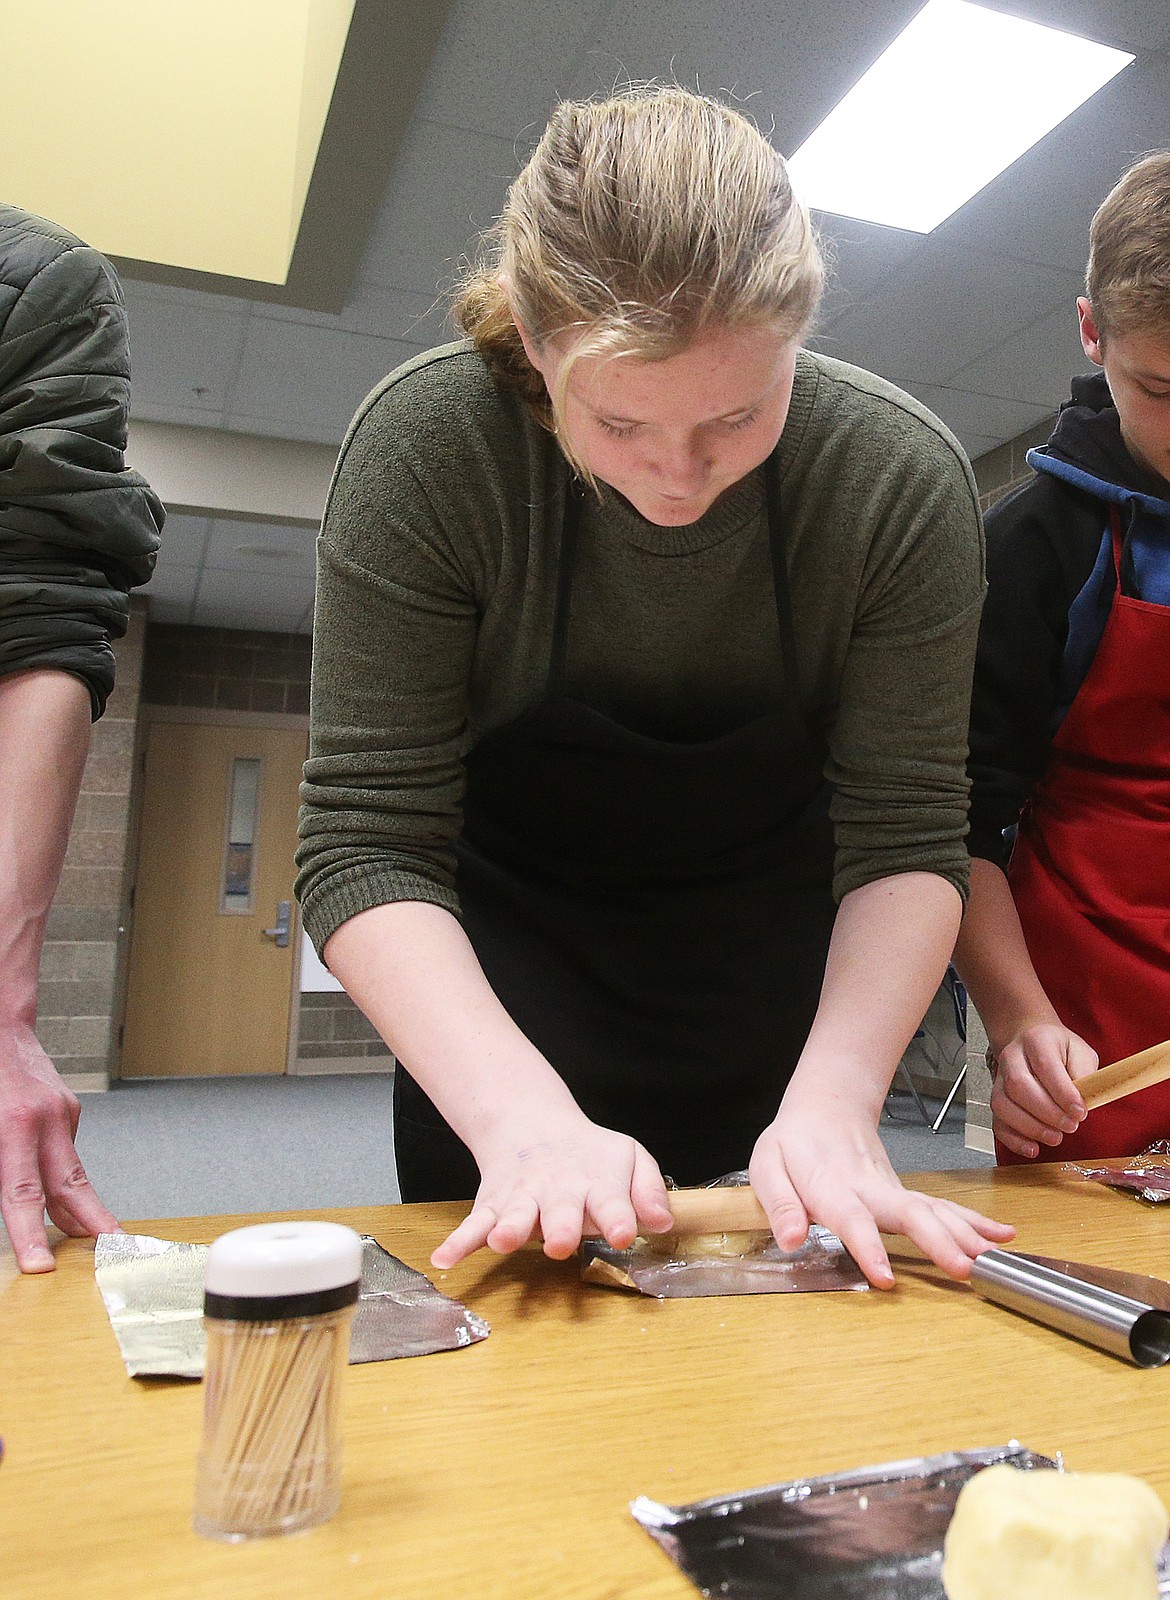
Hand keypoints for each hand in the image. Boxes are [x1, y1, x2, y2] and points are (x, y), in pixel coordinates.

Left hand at [0, 1024, 120, 1270]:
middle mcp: (46, 1121)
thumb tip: (8, 1199)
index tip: (40, 1266)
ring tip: (95, 1236)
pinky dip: (60, 1172)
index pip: (21, 1195)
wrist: (0, 1023)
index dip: (29, 1234)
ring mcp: (63, 1113)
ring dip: (80, 1206)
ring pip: (71, 1171)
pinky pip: (64, 1150)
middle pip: (71, 1186)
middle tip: (113, 1252)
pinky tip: (56, 1182)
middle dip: (92, 1224)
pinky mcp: (68, 1108)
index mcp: (14, 1125)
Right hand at [431, 1108, 672, 1268]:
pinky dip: (458, 1241)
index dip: (619, 1217)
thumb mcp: (630, 1159)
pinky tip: (444, 1258)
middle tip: (560, 1243)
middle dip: (560, 1227)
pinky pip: (474, 1223)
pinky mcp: (494, 1204)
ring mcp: (523, 1198)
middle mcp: (559, 1191)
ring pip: (515, 1214)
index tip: (624, 1233)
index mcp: (598, 1182)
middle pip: (560, 1210)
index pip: (612, 1201)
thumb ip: (648, 1191)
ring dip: (509, 1228)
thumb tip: (664, 1223)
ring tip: (503, 1240)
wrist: (533, 1122)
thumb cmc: (589, 1152)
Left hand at [749, 1096, 1014, 1288]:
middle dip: (937, 1240)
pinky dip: (973, 1221)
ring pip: (932, 1208)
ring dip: (964, 1233)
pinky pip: (942, 1208)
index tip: (884, 1275)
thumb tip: (790, 1241)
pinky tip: (1001, 1236)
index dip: (867, 1245)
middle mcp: (868, 1188)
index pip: (849, 1216)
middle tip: (963, 1267)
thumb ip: (779, 1204)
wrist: (825, 1109)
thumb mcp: (766, 1166)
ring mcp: (892, 1190)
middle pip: (907, 1211)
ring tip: (992, 1258)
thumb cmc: (793, 1144)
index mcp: (829, 1184)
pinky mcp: (905, 1195)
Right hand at [990, 1024, 1098, 1158]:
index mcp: (1037, 1041)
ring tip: (1055, 1137)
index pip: (1045, 1066)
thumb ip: (1085, 1074)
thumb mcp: (1081, 1052)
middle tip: (1071, 1126)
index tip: (1080, 1112)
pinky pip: (997, 1121)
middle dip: (1046, 1112)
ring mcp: (999, 1078)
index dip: (1062, 1092)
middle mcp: (1012, 1057)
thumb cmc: (1059, 1051)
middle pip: (1017, 1085)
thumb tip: (1085, 1100)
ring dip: (1029, 1127)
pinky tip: (1033, 1148)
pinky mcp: (997, 1099)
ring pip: (1002, 1104)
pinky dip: (1013, 1139)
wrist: (1031, 1041)